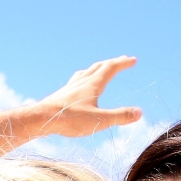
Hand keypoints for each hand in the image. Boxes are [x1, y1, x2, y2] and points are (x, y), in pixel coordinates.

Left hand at [26, 56, 141, 138]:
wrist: (40, 119)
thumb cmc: (69, 119)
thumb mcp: (99, 120)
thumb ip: (120, 116)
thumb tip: (139, 112)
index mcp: (93, 84)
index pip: (111, 68)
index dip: (123, 63)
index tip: (133, 59)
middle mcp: (81, 82)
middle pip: (99, 66)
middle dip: (113, 63)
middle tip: (122, 59)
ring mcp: (70, 87)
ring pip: (86, 72)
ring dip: (97, 68)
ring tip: (100, 68)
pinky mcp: (61, 94)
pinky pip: (76, 81)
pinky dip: (84, 78)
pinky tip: (78, 86)